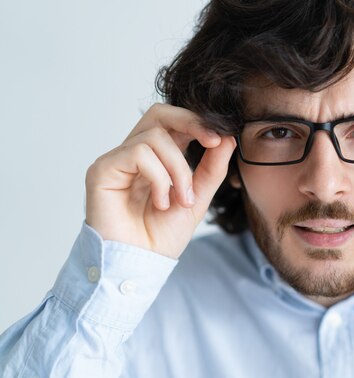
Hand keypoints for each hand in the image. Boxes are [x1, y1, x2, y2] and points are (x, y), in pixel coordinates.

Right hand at [85, 103, 235, 258]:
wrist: (142, 264)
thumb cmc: (162, 236)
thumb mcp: (197, 198)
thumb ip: (211, 168)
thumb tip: (228, 138)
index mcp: (157, 158)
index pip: (174, 122)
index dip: (198, 122)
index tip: (221, 139)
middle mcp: (134, 154)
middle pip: (159, 113)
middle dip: (191, 122)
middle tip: (212, 141)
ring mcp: (116, 160)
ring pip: (155, 137)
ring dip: (179, 169)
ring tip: (181, 200)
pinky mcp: (102, 170)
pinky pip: (138, 154)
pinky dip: (159, 178)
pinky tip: (160, 202)